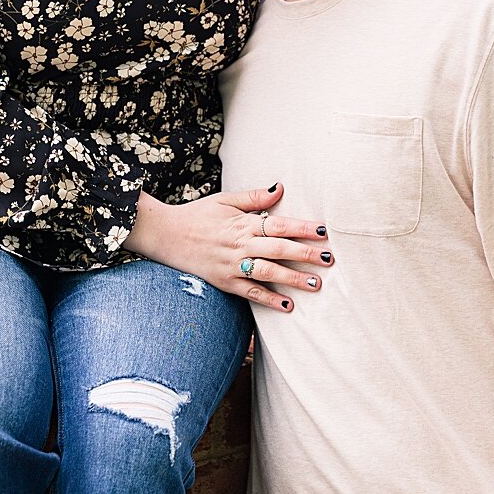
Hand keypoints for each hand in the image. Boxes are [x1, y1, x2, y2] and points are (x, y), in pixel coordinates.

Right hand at [124, 184, 332, 311]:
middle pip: (279, 249)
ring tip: (316, 283)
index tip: (324, 232)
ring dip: (293, 278)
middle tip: (329, 260)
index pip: (279, 225)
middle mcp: (240, 244)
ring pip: (268, 272)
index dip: (303, 228)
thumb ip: (253, 197)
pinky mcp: (224, 281)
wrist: (165, 234)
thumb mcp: (224, 200)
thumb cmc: (197, 215)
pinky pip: (250, 292)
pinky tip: (288, 305)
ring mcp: (232, 264)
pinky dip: (269, 299)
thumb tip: (280, 188)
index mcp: (242, 223)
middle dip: (306, 254)